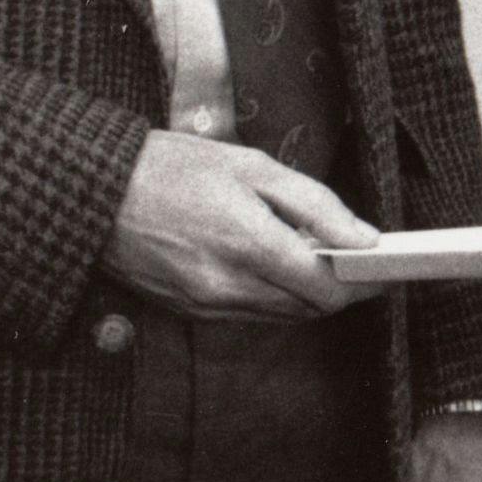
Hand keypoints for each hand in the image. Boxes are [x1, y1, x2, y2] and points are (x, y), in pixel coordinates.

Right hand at [99, 130, 381, 319]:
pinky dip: (272, 295)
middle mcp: (227, 285)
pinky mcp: (190, 312)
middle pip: (308, 308)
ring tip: (314, 255)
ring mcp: (206, 304)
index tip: (385, 268)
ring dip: (305, 293)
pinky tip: (271, 264)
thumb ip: (315, 205)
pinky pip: (250, 314)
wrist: (97, 191)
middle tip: (355, 258)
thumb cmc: (176, 167)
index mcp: (247, 243)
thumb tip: (364, 238)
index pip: (325, 288)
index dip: (361, 283)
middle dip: (338, 288)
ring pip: (281, 316)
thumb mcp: (253, 166)